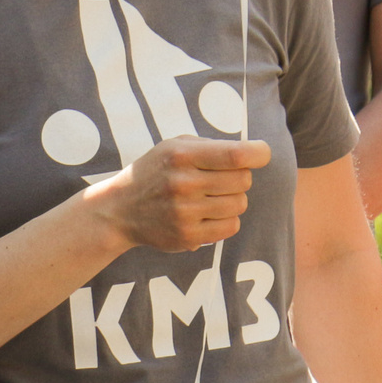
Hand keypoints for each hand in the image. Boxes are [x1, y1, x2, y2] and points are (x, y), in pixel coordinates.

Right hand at [90, 137, 270, 252]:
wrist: (120, 209)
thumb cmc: (157, 171)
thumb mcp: (175, 146)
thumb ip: (212, 146)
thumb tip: (254, 153)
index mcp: (182, 155)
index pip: (236, 155)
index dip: (259, 153)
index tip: (261, 154)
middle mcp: (183, 183)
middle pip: (243, 180)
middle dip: (240, 177)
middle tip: (223, 178)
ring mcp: (185, 212)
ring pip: (240, 204)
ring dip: (233, 199)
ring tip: (213, 196)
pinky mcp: (188, 236)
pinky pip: (231, 227)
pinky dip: (227, 219)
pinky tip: (210, 213)